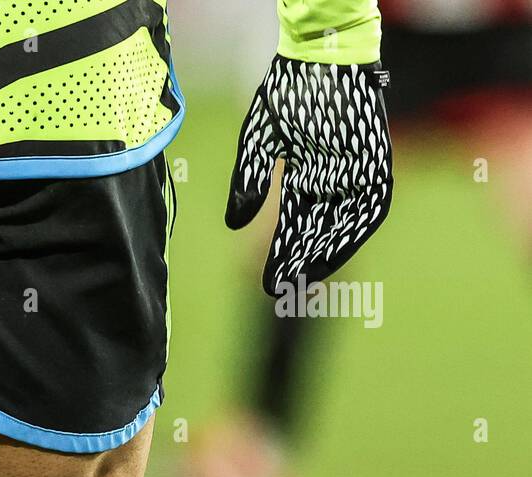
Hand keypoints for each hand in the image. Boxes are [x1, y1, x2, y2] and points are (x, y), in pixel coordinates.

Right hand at [226, 57, 392, 295]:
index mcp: (304, 177)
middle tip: (284, 289)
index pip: (293, 226)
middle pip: (318, 231)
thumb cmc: (290, 91)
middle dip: (300, 261)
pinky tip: (337, 246)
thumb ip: (249, 181)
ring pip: (344, 224)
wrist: (323, 52)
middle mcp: (332, 180)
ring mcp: (355, 171)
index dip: (280, 254)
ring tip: (307, 277)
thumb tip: (235, 224)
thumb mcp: (258, 141)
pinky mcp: (375, 160)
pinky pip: (371, 203)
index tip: (267, 283)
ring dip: (327, 252)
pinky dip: (355, 227)